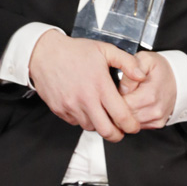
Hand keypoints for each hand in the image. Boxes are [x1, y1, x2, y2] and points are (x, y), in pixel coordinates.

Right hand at [27, 30, 144, 140]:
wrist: (45, 53)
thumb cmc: (75, 51)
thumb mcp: (105, 50)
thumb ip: (127, 62)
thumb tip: (142, 76)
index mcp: (100, 86)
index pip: (121, 115)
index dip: (131, 126)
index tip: (134, 126)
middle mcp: (85, 99)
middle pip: (106, 131)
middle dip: (117, 135)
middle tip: (122, 131)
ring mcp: (71, 106)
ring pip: (90, 127)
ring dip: (99, 125)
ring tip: (103, 116)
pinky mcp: (60, 110)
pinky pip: (75, 122)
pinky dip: (83, 119)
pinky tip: (86, 109)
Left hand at [118, 50, 176, 128]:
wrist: (178, 78)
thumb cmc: (160, 68)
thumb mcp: (145, 59)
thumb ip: (130, 70)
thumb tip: (122, 88)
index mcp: (150, 95)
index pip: (121, 105)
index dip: (114, 97)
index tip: (114, 89)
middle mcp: (154, 111)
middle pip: (124, 117)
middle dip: (117, 106)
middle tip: (119, 94)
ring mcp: (156, 119)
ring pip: (129, 124)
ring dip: (125, 113)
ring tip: (128, 98)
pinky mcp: (157, 124)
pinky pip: (138, 125)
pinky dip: (133, 117)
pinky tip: (135, 105)